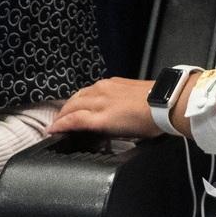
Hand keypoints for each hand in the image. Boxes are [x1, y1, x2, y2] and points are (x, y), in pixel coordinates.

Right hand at [48, 78, 164, 137]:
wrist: (165, 102)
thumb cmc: (149, 124)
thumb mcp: (125, 135)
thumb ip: (105, 131)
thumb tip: (95, 131)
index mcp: (101, 116)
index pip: (72, 120)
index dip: (59, 126)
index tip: (50, 130)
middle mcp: (99, 99)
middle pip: (72, 105)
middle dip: (61, 115)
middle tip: (56, 122)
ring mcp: (105, 88)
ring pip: (79, 94)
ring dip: (70, 103)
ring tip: (66, 110)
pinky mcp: (113, 81)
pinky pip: (91, 87)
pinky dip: (83, 94)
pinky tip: (85, 97)